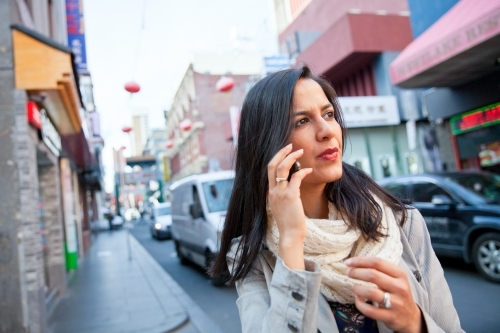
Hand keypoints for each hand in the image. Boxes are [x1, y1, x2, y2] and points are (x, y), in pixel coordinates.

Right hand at [267, 144, 311, 269]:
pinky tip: (309, 170)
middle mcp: (272, 191)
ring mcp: (280, 193)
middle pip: (272, 165)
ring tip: (300, 151)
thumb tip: (292, 184)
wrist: (290, 235)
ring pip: (282, 168)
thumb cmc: (289, 223)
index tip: (285, 151)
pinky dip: (303, 171)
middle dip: (281, 152)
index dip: (277, 158)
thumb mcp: (283, 207)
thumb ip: (284, 195)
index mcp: (270, 193)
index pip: (269, 170)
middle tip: (290, 145)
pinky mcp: (290, 196)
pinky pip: (296, 178)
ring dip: (291, 157)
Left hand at [345, 257, 424, 332]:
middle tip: (349, 273)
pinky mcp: (390, 316)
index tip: (348, 262)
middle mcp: (399, 287)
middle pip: (372, 275)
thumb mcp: (395, 279)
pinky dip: (359, 304)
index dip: (360, 261)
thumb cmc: (397, 293)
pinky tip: (358, 299)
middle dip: (356, 272)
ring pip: (370, 292)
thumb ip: (380, 270)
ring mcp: (395, 303)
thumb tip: (355, 262)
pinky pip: (369, 310)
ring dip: (357, 288)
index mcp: (400, 274)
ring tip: (354, 287)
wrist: (410, 317)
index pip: (377, 262)